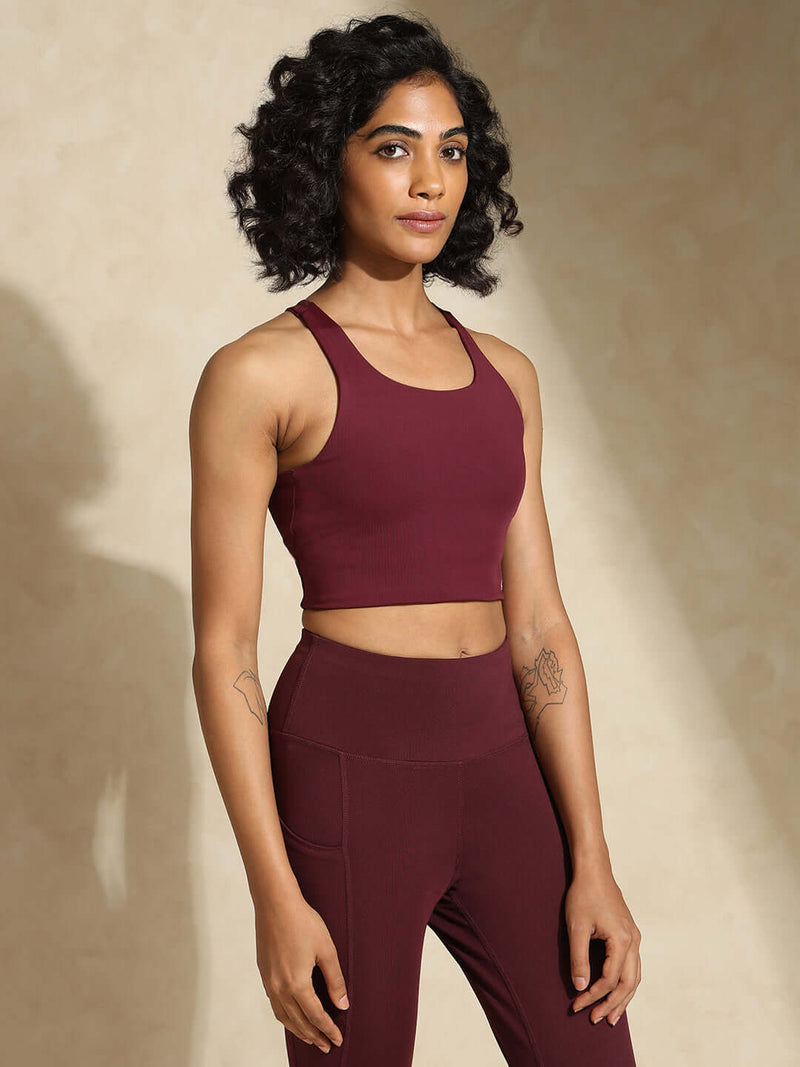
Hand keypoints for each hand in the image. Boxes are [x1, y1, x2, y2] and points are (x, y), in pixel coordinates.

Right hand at [255, 890, 349, 1052]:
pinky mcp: (264, 973)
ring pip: (283, 1016)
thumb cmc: (302, 921)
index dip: (328, 1029)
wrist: (275, 903)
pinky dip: (285, 1016)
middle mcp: (279, 987)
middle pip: (298, 1021)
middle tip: (326, 1045)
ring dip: (298, 1030)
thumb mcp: (326, 949)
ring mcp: (269, 982)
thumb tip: (342, 1004)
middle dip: (314, 1035)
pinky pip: (274, 1004)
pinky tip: (292, 1015)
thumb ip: (335, 979)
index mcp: (297, 984)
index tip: (338, 1039)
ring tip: (311, 1037)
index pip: (315, 1016)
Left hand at [565, 865, 641, 1025]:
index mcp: (622, 940)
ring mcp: (634, 937)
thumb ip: (578, 958)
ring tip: (611, 1016)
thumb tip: (580, 987)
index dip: (593, 995)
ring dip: (622, 997)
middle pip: (628, 983)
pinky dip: (625, 982)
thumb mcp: (576, 927)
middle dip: (612, 1004)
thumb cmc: (583, 895)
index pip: (610, 979)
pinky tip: (616, 991)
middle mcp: (634, 941)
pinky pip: (632, 966)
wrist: (594, 870)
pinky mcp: (630, 934)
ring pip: (634, 977)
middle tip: (597, 1020)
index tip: (576, 1005)